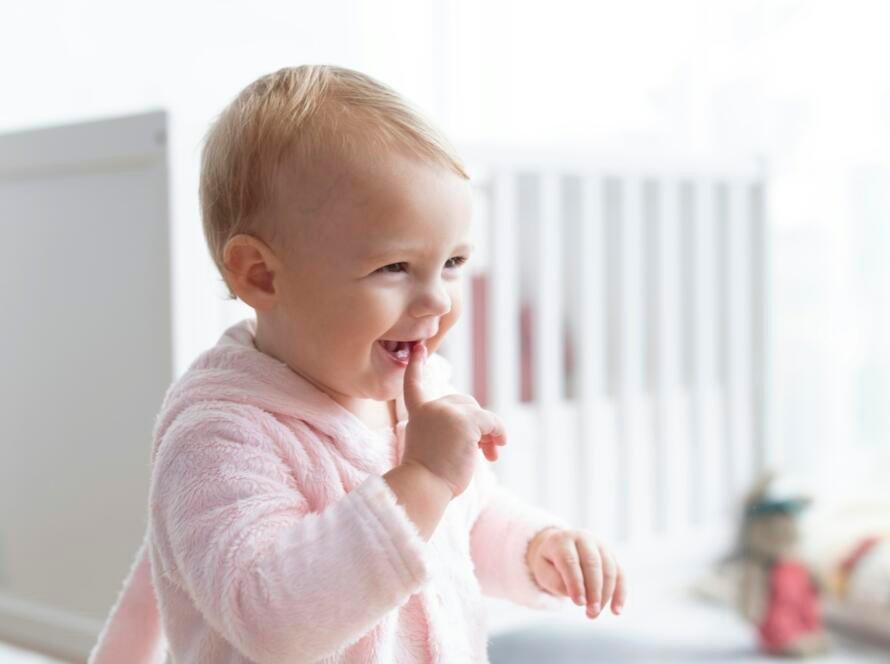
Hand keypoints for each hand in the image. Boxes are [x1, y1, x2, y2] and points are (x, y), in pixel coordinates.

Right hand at [401, 342, 506, 497]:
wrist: (424, 485)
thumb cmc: (428, 477)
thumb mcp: (431, 446)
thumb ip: (446, 429)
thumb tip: (482, 432)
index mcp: (418, 414)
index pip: (414, 385)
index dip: (416, 366)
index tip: (418, 349)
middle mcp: (431, 407)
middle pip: (464, 402)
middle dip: (476, 423)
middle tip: (483, 449)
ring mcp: (448, 411)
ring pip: (479, 413)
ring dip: (488, 432)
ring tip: (490, 454)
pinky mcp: (466, 421)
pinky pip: (492, 422)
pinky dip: (498, 434)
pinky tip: (497, 449)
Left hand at [526, 527, 626, 618]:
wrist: (559, 548)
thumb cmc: (550, 563)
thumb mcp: (543, 570)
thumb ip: (556, 581)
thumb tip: (579, 596)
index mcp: (562, 540)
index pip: (570, 560)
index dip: (575, 583)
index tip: (578, 603)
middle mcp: (583, 538)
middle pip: (593, 563)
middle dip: (594, 591)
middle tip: (591, 612)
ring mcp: (600, 545)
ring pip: (609, 569)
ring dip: (605, 595)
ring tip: (594, 614)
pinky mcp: (612, 556)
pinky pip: (620, 574)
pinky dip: (620, 594)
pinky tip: (616, 611)